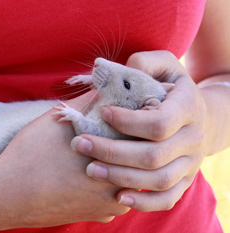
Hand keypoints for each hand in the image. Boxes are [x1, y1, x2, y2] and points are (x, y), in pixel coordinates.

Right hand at [0, 91, 129, 229]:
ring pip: (127, 178)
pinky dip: (106, 183)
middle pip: (136, 158)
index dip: (130, 121)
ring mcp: (109, 205)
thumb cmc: (30, 156)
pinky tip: (86, 174)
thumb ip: (87, 101)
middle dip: (126, 142)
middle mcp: (119, 186)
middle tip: (107, 132)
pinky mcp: (97, 215)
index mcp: (114, 159)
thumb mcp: (57, 120)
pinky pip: (113, 195)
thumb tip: (107, 84)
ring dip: (117, 164)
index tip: (117, 116)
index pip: (139, 135)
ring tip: (95, 152)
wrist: (6, 197)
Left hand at [70, 51, 210, 211]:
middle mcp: (193, 138)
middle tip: (80, 145)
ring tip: (90, 170)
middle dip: (112, 152)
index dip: (127, 121)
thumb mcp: (165, 65)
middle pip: (153, 155)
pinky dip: (144, 203)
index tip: (102, 112)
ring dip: (121, 177)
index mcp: (188, 108)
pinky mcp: (184, 180)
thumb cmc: (173, 87)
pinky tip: (118, 197)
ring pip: (158, 180)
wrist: (202, 115)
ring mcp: (191, 163)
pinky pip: (168, 198)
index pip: (158, 122)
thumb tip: (109, 73)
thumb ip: (143, 63)